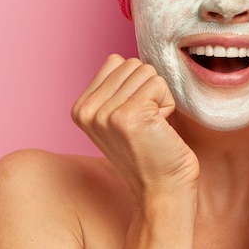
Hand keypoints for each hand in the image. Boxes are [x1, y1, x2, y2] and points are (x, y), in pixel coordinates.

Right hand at [71, 55, 198, 199]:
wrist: (162, 189)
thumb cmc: (150, 150)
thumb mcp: (119, 116)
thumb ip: (114, 87)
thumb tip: (122, 58)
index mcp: (80, 108)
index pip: (116, 61)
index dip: (136, 86)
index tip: (135, 117)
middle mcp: (87, 110)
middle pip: (132, 64)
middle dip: (149, 89)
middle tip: (147, 123)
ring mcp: (105, 113)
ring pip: (147, 72)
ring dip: (159, 98)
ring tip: (153, 127)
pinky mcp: (128, 116)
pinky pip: (159, 84)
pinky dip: (167, 104)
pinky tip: (160, 129)